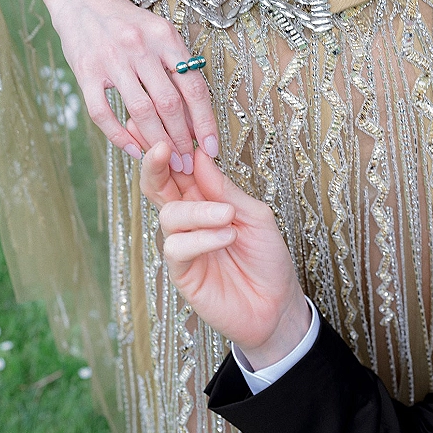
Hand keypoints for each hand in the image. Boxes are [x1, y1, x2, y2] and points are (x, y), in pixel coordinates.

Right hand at [49, 0, 218, 171]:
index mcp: (165, 37)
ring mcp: (111, 60)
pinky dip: (119, 135)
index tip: (211, 147)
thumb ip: (177, 67)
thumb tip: (195, 113)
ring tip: (167, 161)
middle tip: (188, 163)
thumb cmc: (126, 21)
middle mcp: (140, 47)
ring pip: (140, 111)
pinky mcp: (86, 72)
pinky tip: (132, 149)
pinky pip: (102, 112)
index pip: (194, 86)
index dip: (205, 122)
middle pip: (169, 103)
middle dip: (181, 139)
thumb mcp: (159, 32)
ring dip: (156, 142)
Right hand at [139, 142, 310, 369]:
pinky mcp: (183, 272)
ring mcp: (183, 246)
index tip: (164, 129)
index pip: (177, 169)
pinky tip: (226, 236)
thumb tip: (200, 155)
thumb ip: (225, 189)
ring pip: (169, 216)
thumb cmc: (267, 257)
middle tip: (160, 147)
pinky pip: (177, 247)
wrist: (277, 304)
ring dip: (199, 211)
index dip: (167, 150)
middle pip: (156, 187)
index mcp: (202, 200)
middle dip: (155, 166)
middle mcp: (188, 220)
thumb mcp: (254, 214)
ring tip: (228, 216)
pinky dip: (202, 238)